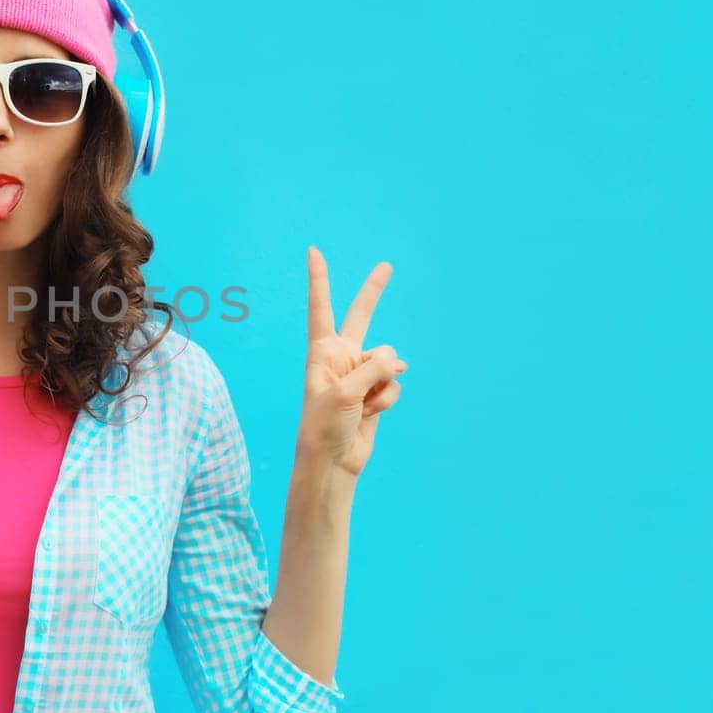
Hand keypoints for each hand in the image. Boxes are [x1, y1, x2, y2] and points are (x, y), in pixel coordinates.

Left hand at [296, 246, 407, 477]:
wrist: (333, 460)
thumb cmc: (324, 426)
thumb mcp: (345, 392)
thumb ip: (372, 369)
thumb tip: (398, 362)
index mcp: (322, 351)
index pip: (320, 308)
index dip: (319, 280)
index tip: (313, 251)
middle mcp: (342, 356)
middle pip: (362, 316)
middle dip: (374, 291)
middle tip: (386, 265)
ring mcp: (361, 372)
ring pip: (389, 360)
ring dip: (382, 384)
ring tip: (362, 404)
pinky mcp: (377, 389)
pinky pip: (394, 383)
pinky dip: (387, 398)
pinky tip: (371, 412)